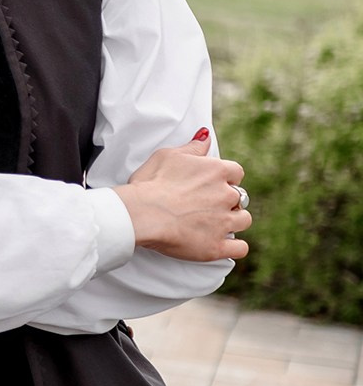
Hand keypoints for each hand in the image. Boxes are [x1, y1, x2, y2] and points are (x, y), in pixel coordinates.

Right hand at [115, 133, 249, 260]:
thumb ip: (192, 147)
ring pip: (244, 220)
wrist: (142, 213)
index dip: (226, 179)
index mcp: (217, 171)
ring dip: (233, 222)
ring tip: (215, 224)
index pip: (236, 173)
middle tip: (208, 204)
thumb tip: (206, 136)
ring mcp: (224, 222)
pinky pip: (240, 248)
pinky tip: (225, 244)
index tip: (213, 184)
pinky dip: (235, 247)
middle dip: (228, 201)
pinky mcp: (216, 246)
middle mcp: (226, 196)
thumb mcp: (167, 155)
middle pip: (240, 198)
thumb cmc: (150, 183)